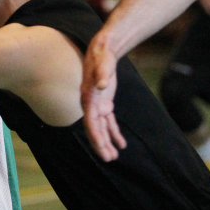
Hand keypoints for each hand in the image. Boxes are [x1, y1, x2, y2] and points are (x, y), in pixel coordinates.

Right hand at [80, 30, 126, 160]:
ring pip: (102, 128)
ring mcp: (98, 105)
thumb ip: (102, 74)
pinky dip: (114, 133)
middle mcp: (90, 105)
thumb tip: (101, 85)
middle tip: (110, 159)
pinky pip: (109, 122)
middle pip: (95, 129)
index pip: (91, 123)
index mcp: (88, 99)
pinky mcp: (105, 103)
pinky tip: (121, 144)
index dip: (96, 137)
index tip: (103, 151)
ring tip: (114, 156)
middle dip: (101, 145)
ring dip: (107, 142)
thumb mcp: (103, 64)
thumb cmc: (101, 57)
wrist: (102, 50)